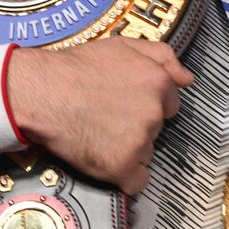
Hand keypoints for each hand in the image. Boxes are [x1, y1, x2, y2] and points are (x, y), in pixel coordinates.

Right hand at [6, 36, 194, 194]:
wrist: (40, 92)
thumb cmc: (76, 67)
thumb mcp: (123, 46)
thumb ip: (162, 56)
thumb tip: (188, 79)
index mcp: (159, 83)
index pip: (171, 104)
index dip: (148, 105)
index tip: (127, 105)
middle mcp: (154, 113)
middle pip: (157, 129)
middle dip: (138, 126)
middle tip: (108, 117)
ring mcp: (139, 141)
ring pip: (146, 153)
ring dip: (129, 149)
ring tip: (100, 135)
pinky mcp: (121, 167)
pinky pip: (136, 182)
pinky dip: (124, 177)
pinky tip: (105, 161)